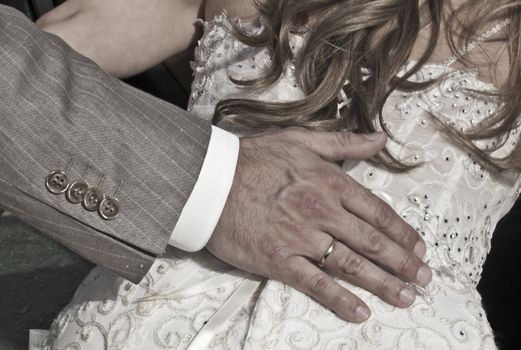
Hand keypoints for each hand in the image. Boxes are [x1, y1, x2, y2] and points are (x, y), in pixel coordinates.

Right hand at [207, 127, 431, 322]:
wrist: (210, 180)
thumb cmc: (254, 158)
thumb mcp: (300, 140)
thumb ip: (344, 143)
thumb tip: (380, 138)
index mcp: (330, 182)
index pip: (377, 211)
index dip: (402, 232)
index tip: (419, 248)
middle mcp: (323, 211)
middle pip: (373, 242)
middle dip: (402, 263)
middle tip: (423, 279)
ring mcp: (302, 237)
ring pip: (352, 264)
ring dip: (383, 283)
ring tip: (405, 298)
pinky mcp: (280, 260)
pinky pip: (316, 284)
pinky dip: (340, 300)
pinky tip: (360, 312)